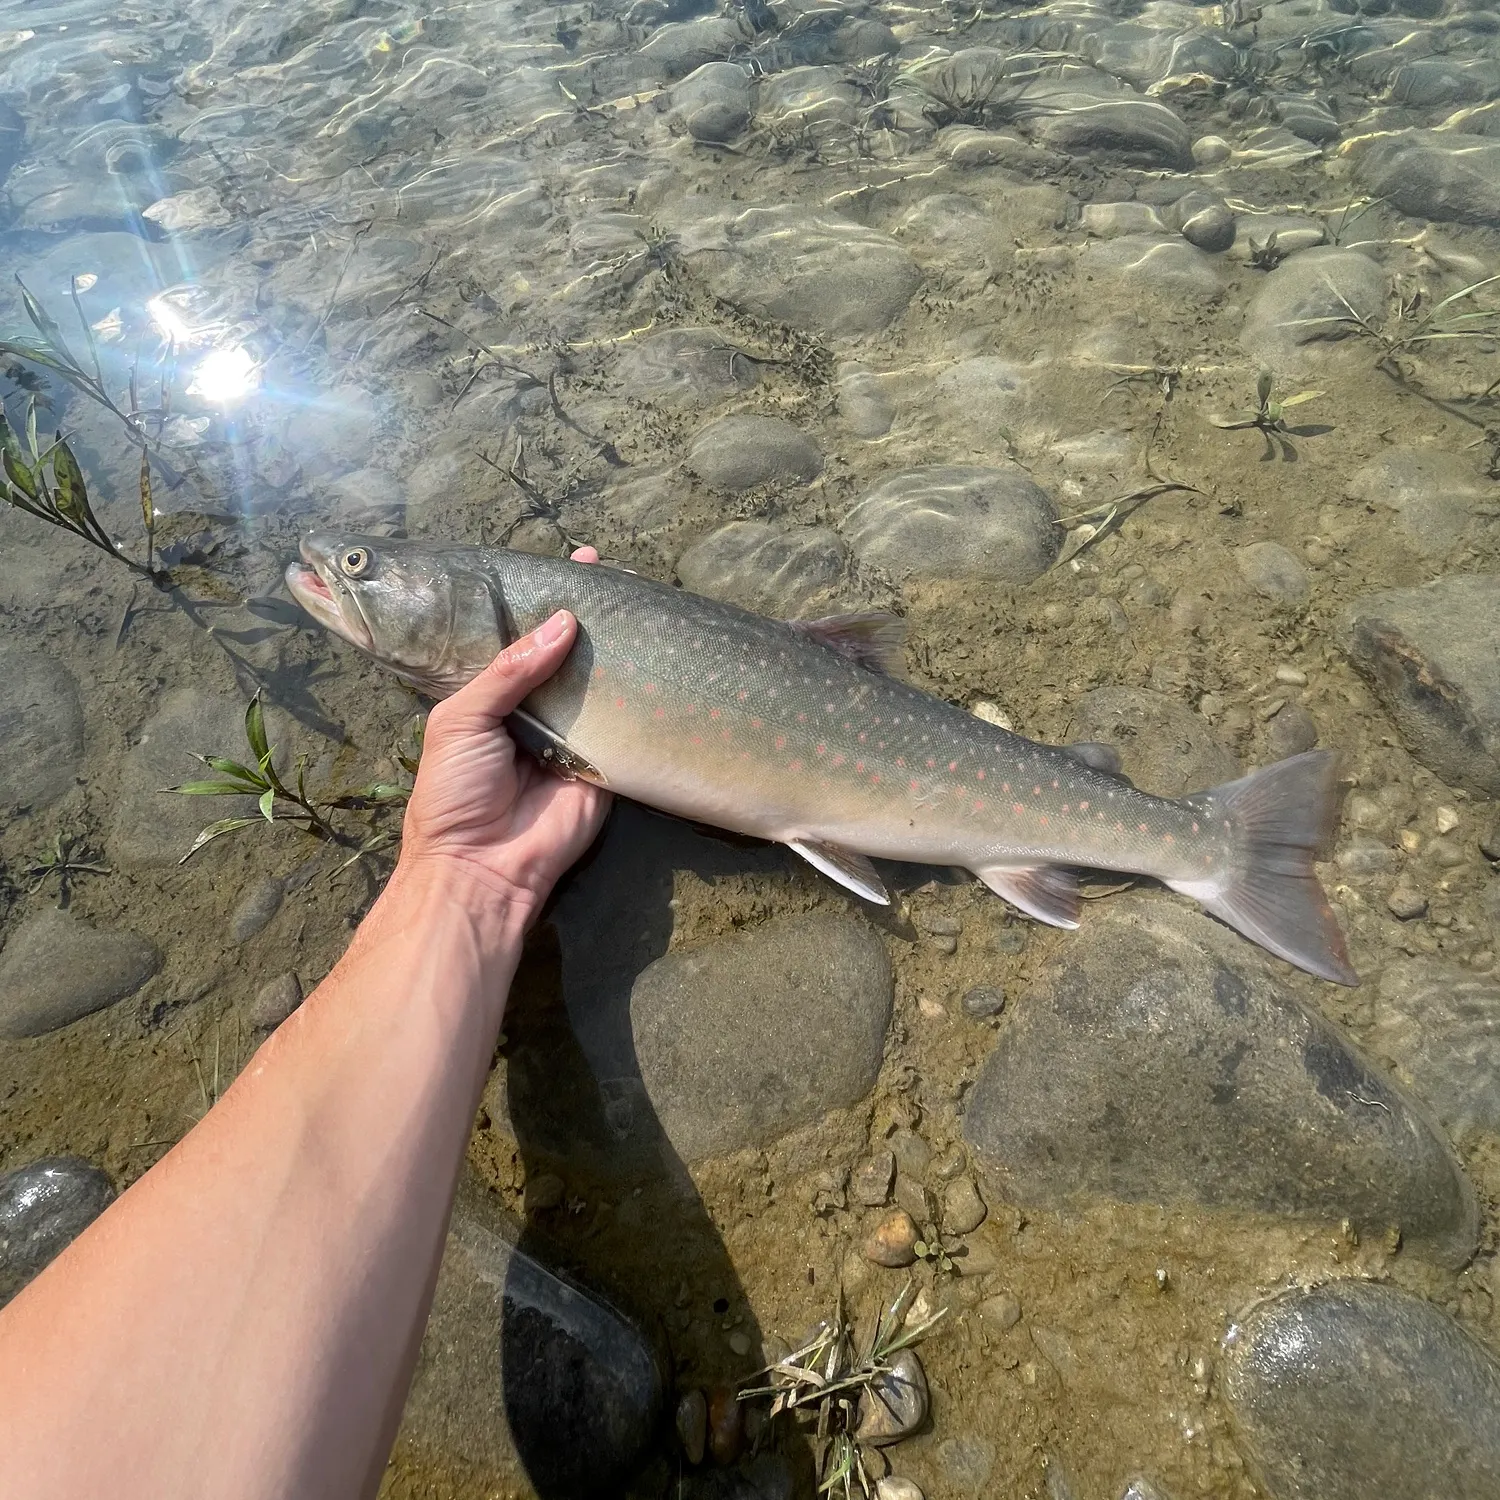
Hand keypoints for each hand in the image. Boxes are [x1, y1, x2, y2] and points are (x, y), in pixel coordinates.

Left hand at [397, 546, 610, 918]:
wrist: (482, 868)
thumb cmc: (453, 792)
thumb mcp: (461, 719)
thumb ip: (508, 670)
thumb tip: (564, 621)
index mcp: (493, 694)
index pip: (524, 636)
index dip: (547, 600)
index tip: (579, 561)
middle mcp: (536, 708)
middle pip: (568, 653)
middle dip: (592, 617)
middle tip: (619, 576)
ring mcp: (575, 733)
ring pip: (600, 681)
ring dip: (620, 649)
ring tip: (645, 604)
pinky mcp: (607, 761)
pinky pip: (626, 722)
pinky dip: (641, 695)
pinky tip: (662, 659)